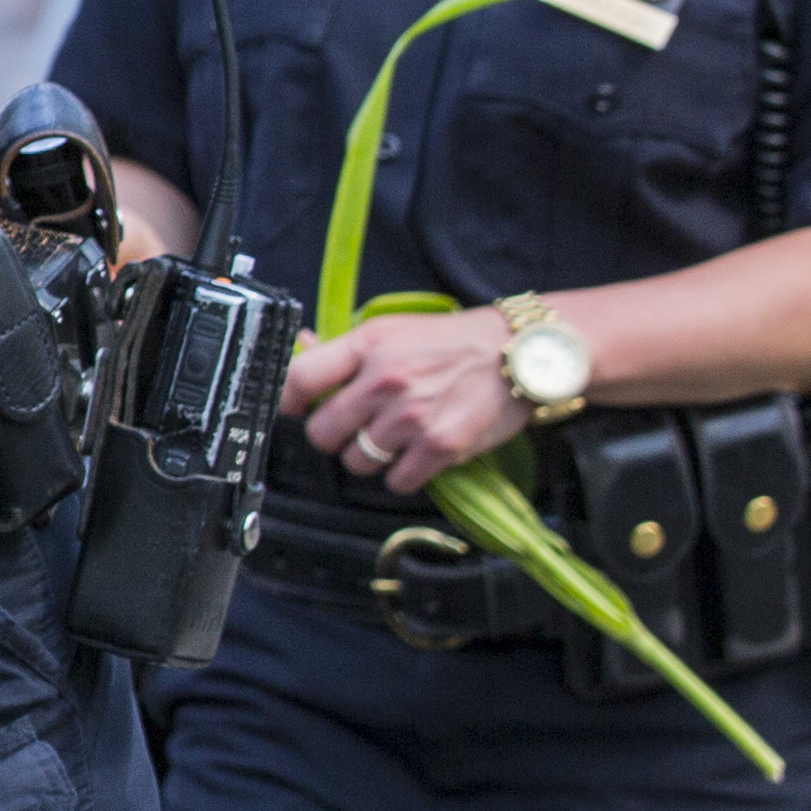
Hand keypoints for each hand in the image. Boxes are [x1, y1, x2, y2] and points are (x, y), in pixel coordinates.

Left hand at [281, 310, 527, 498]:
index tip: (297, 410)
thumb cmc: (455, 341)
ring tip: (396, 439)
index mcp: (368, 345)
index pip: (300, 379)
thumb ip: (348, 348)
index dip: (289, 402)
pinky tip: (418, 455)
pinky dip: (403, 475)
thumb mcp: (394, 329)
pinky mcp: (440, 445)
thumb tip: (301, 347)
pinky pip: (396, 480)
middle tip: (357, 429)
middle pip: (322, 433)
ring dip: (371, 458)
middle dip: (335, 437)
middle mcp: (384, 381)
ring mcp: (411, 416)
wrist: (521, 353)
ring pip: (357, 462)